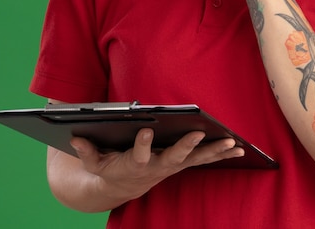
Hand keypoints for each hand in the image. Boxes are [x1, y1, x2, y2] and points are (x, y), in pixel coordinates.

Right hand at [69, 128, 243, 202]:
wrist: (122, 185)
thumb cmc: (108, 166)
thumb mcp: (93, 161)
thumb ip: (86, 150)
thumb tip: (75, 137)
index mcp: (134, 163)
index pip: (138, 153)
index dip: (142, 143)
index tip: (145, 129)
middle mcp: (156, 166)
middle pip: (174, 157)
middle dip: (186, 146)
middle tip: (199, 132)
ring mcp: (172, 166)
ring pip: (195, 159)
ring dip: (214, 152)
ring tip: (233, 143)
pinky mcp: (182, 163)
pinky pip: (204, 159)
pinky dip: (221, 153)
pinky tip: (239, 148)